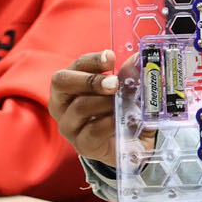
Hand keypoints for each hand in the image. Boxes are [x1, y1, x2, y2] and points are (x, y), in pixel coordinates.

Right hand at [49, 50, 125, 164]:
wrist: (132, 144)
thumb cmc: (122, 111)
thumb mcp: (126, 90)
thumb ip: (129, 75)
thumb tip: (138, 58)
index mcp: (71, 84)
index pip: (75, 66)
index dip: (93, 60)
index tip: (110, 57)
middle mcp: (62, 104)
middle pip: (62, 83)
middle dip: (90, 80)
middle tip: (114, 83)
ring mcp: (69, 126)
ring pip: (80, 107)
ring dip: (105, 102)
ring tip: (124, 102)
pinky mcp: (82, 144)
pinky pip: (93, 130)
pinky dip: (110, 122)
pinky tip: (122, 120)